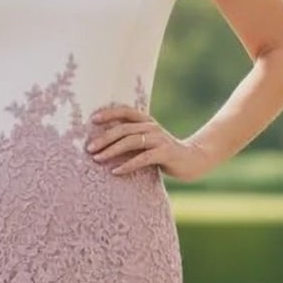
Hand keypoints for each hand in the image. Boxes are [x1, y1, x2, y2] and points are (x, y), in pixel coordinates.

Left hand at [84, 104, 211, 182]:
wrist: (193, 160)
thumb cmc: (163, 152)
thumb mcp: (147, 141)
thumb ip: (131, 139)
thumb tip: (103, 144)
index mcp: (146, 121)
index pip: (125, 111)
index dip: (109, 113)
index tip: (92, 120)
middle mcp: (152, 127)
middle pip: (124, 129)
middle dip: (104, 138)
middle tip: (89, 148)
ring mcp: (159, 139)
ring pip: (131, 142)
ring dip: (112, 150)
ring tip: (97, 159)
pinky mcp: (165, 153)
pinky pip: (143, 158)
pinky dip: (127, 165)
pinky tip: (115, 171)